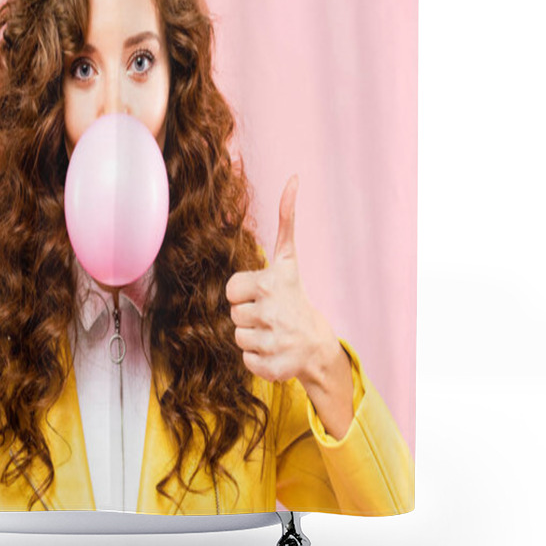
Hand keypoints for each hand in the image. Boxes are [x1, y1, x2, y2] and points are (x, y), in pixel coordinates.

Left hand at [225, 175, 341, 388]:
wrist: (316, 341)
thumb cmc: (294, 294)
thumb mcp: (287, 258)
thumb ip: (286, 219)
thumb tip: (293, 178)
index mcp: (268, 284)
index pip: (229, 290)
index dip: (242, 293)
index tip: (262, 293)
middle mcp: (271, 313)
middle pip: (232, 315)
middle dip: (247, 315)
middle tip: (269, 314)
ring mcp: (273, 342)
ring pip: (236, 338)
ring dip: (251, 336)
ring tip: (271, 331)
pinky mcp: (272, 368)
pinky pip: (245, 361)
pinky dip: (256, 359)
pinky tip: (274, 350)